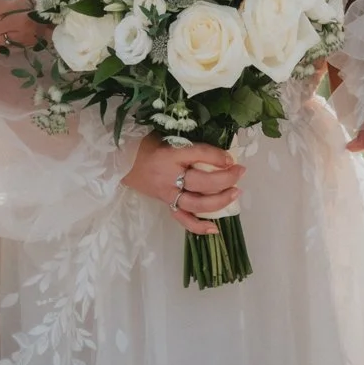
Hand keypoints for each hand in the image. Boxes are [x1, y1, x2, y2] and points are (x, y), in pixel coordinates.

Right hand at [121, 135, 243, 234]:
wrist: (123, 162)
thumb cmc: (147, 145)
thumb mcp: (167, 136)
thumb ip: (190, 144)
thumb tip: (219, 151)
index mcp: (169, 154)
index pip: (198, 154)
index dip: (218, 156)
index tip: (232, 157)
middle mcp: (169, 176)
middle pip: (202, 181)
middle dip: (225, 178)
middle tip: (240, 172)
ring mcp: (168, 194)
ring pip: (197, 202)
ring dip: (220, 200)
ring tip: (236, 193)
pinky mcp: (166, 205)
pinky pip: (183, 219)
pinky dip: (199, 226)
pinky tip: (216, 229)